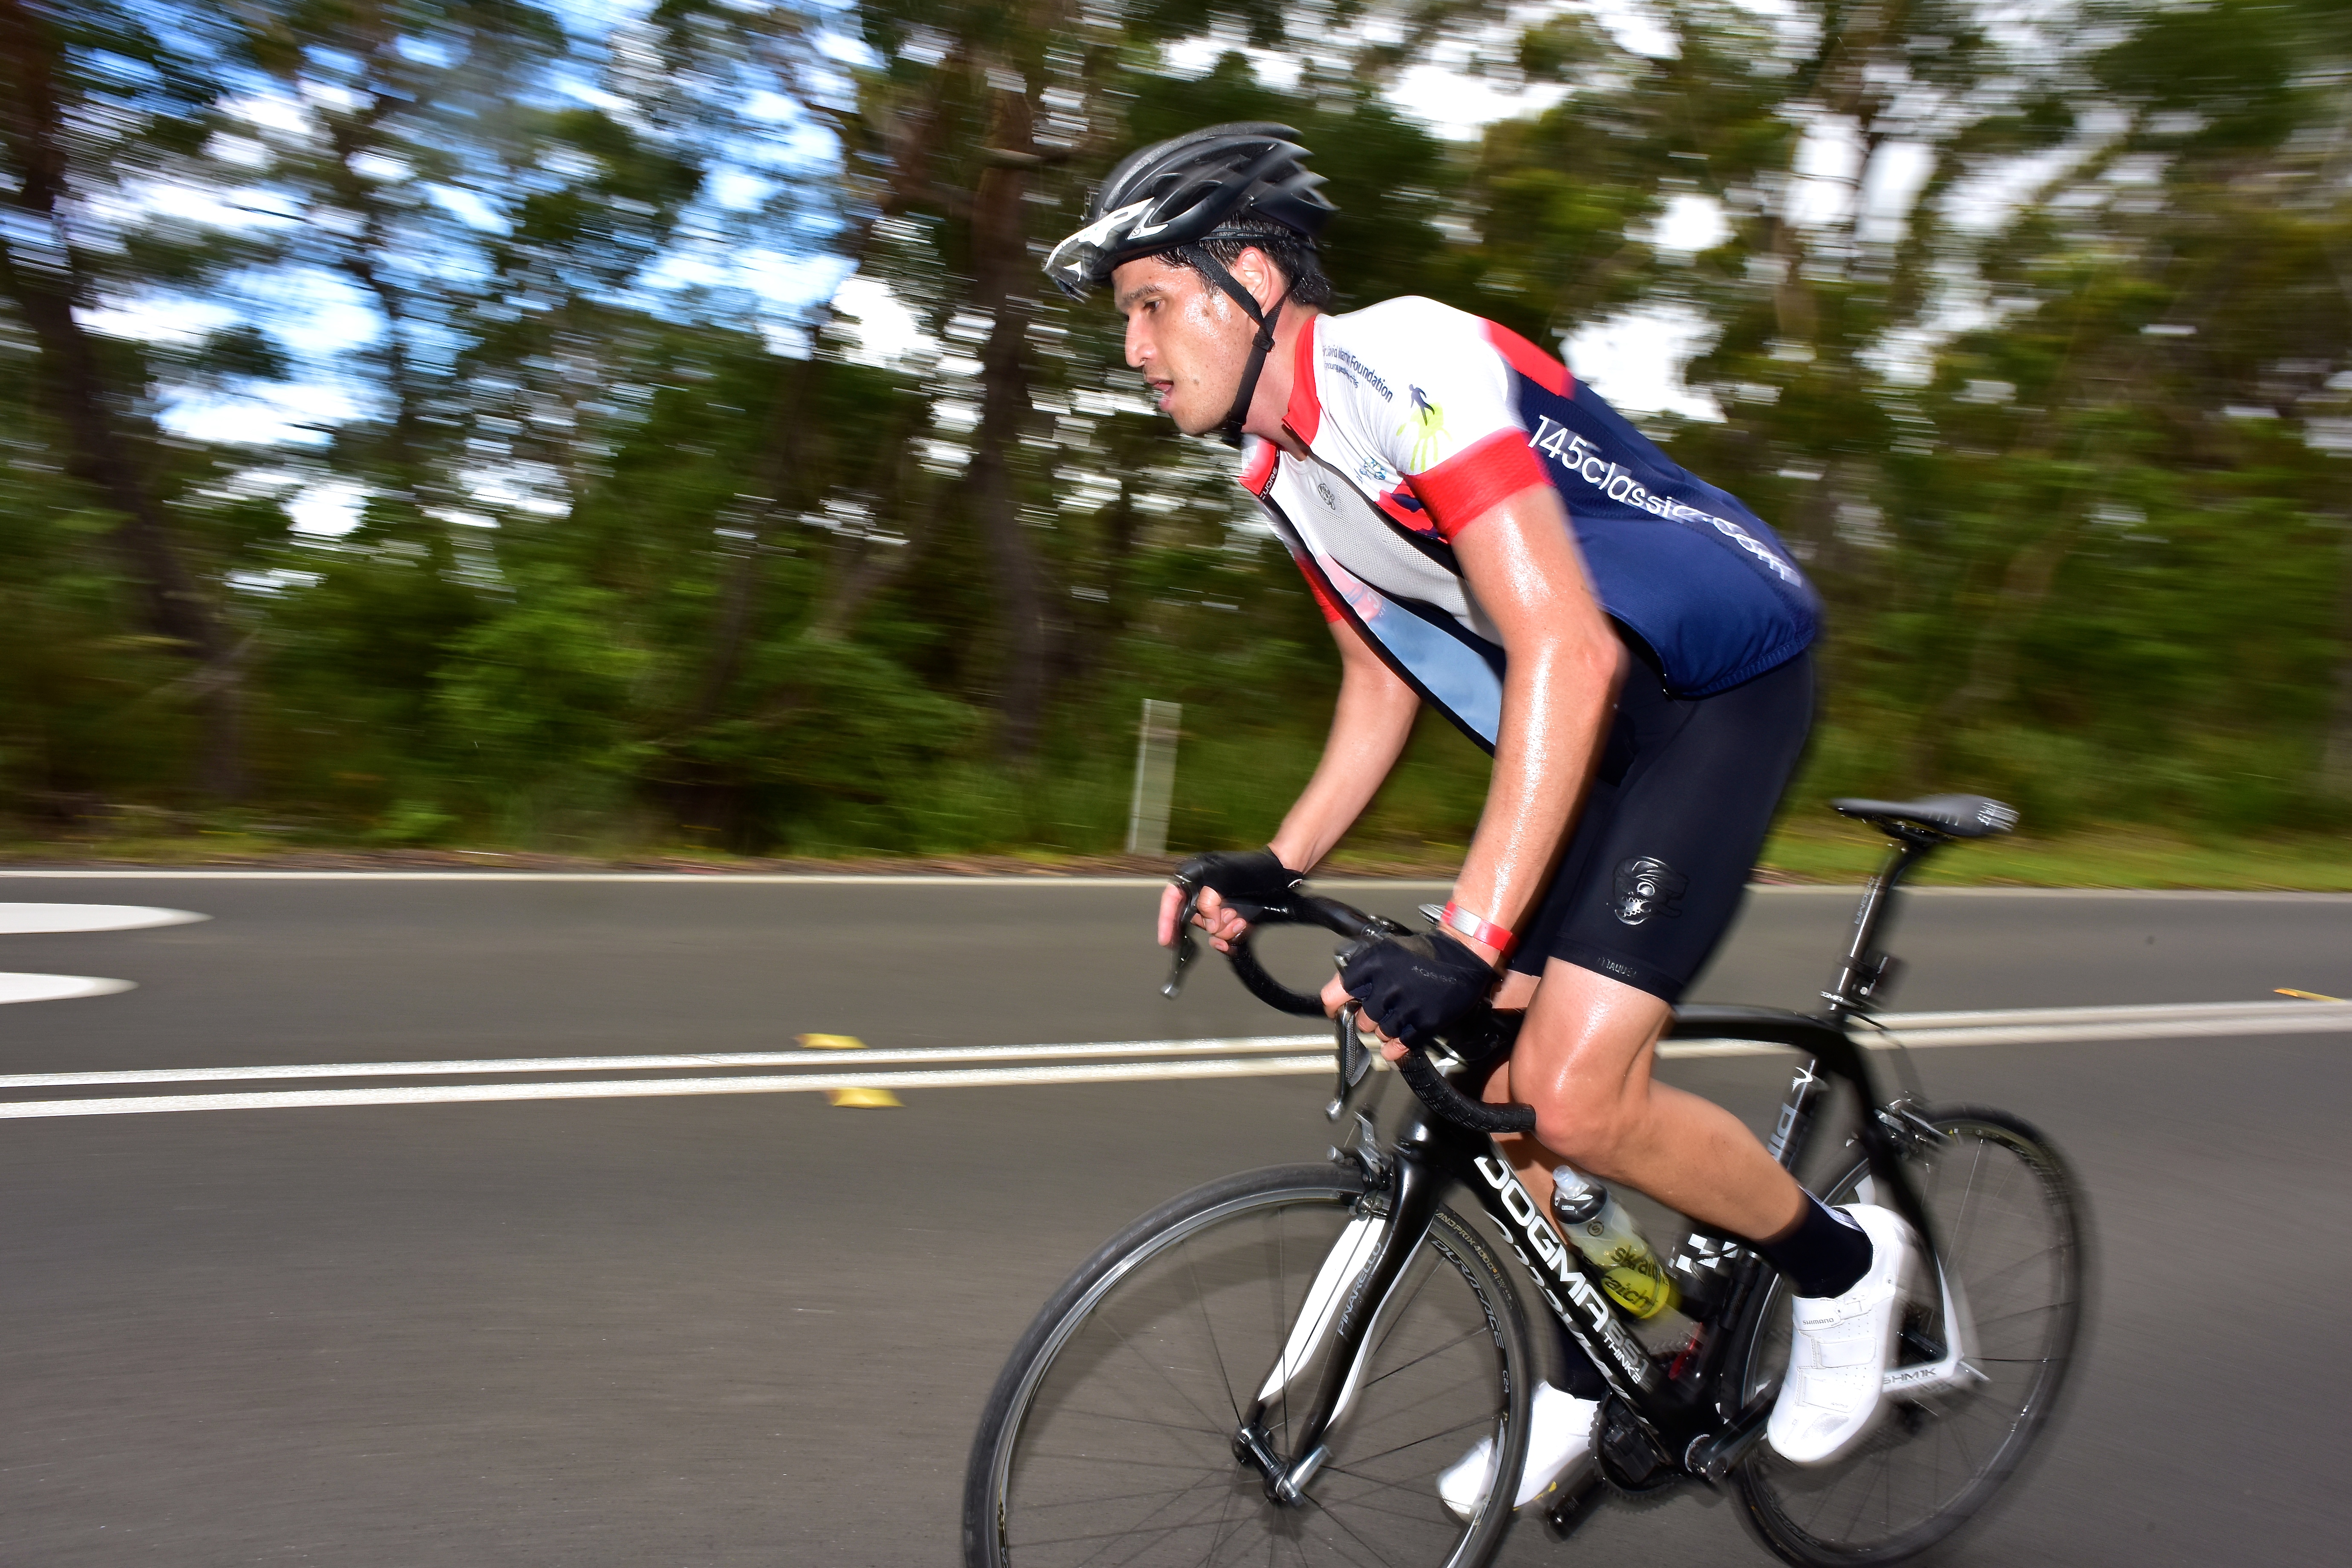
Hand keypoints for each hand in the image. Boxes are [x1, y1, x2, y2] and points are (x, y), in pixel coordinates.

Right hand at [1156, 849, 1303, 952]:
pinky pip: (1225, 938)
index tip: (1166, 940)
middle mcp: (1205, 895)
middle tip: (1227, 918)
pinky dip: (1232, 939)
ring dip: (1226, 930)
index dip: (1166, 920)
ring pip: (1211, 931)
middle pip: (1193, 919)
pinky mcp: (1233, 920)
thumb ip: (1207, 900)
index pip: (1172, 899)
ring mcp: (1219, 909)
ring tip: (1240, 918)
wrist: (1280, 874)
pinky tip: (1242, 928)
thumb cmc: (1252, 868)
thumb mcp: (1222, 878)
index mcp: (1196, 879)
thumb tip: (1209, 925)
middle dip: (1210, 924)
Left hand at [1333, 930, 1497, 1047]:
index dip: (1334, 1006)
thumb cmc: (1423, 953)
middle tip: (1378, 1012)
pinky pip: (1400, 1045)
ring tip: (1396, 1019)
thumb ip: (1361, 971)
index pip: (1335, 995)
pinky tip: (1393, 1047)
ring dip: (1384, 1031)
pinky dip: (1394, 1049)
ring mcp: (1406, 1006)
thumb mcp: (1385, 951)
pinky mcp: (1425, 1022)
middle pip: (1361, 1019)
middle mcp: (1386, 987)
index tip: (1335, 1011)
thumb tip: (1340, 994)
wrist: (1461, 955)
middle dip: (1367, 1019)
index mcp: (1372, 966)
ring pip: (1380, 1033)